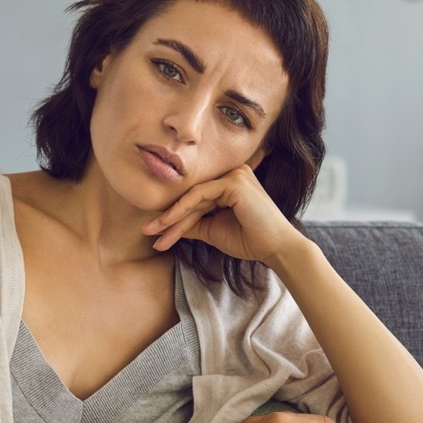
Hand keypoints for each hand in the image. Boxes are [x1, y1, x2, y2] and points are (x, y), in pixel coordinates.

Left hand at [140, 165, 301, 261]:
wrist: (275, 249)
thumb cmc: (250, 240)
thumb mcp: (213, 231)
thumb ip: (194, 224)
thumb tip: (168, 224)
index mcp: (229, 183)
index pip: (195, 199)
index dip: (174, 217)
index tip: (155, 234)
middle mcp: (232, 173)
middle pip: (192, 197)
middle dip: (168, 218)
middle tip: (147, 232)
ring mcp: (234, 175)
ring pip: (193, 197)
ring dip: (171, 217)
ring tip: (153, 234)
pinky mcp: (234, 181)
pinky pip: (199, 196)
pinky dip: (182, 210)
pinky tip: (167, 224)